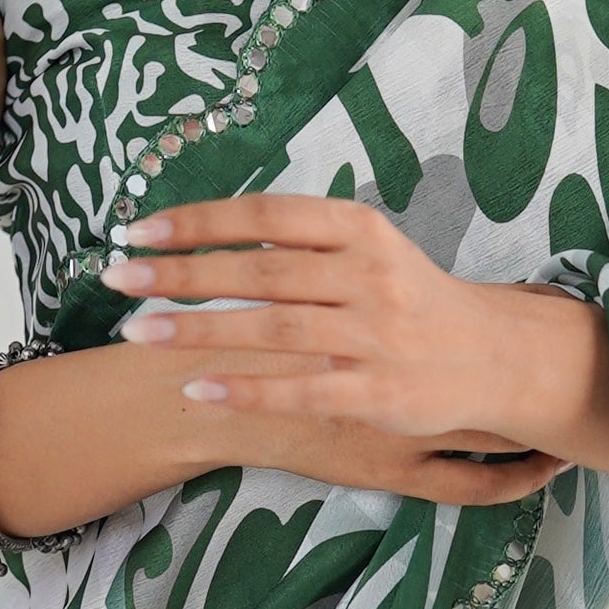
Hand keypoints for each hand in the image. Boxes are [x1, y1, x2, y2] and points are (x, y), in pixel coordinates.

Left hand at [123, 194, 608, 480]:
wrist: (493, 357)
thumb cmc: (413, 301)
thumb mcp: (367, 250)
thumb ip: (302, 240)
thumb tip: (216, 228)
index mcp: (361, 231)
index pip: (266, 215)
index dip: (199, 220)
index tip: (140, 229)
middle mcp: (368, 277)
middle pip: (258, 271)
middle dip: (180, 274)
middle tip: (115, 277)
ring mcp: (374, 337)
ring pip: (272, 329)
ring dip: (198, 330)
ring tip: (136, 333)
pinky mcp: (377, 393)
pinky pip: (300, 390)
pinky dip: (246, 389)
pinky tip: (195, 390)